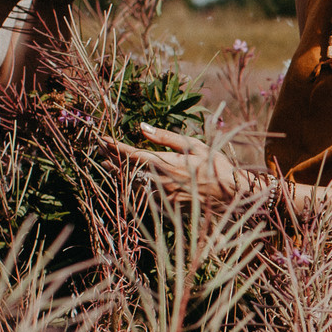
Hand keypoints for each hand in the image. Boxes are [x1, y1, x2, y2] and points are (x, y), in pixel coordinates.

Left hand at [106, 123, 273, 207]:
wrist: (232, 195)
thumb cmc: (215, 165)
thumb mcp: (193, 145)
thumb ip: (165, 137)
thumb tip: (142, 128)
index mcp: (165, 164)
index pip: (131, 154)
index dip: (113, 146)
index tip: (101, 138)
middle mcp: (159, 181)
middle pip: (126, 169)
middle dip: (110, 156)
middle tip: (98, 146)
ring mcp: (162, 195)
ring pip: (133, 181)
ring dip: (119, 170)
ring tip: (107, 160)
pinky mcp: (167, 204)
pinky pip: (146, 191)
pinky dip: (135, 182)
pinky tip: (129, 176)